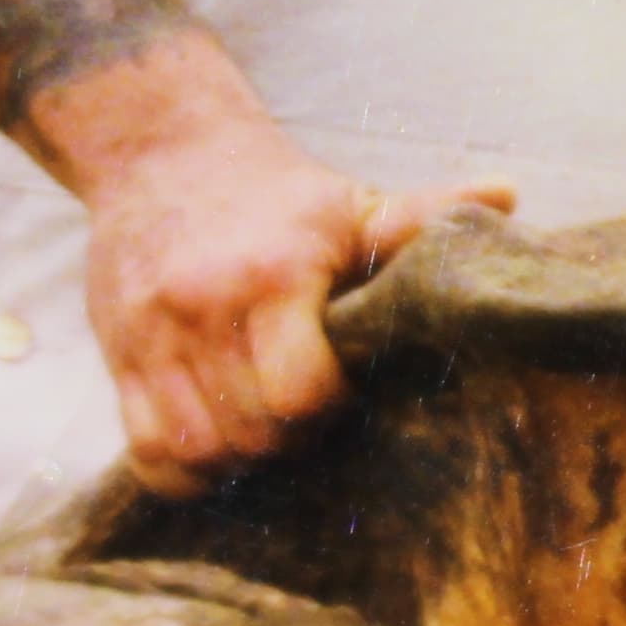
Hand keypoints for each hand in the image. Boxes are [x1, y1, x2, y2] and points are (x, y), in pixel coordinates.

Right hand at [74, 128, 509, 490]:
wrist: (163, 154)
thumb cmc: (278, 197)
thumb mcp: (351, 202)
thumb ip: (425, 214)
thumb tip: (509, 195)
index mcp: (275, 272)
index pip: (303, 391)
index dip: (333, 407)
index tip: (347, 388)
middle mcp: (205, 305)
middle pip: (254, 431)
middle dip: (294, 441)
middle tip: (313, 418)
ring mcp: (152, 335)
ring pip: (197, 449)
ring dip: (241, 461)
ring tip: (269, 431)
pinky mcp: (116, 355)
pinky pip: (147, 452)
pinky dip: (184, 470)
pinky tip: (218, 446)